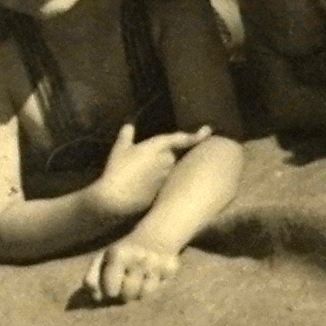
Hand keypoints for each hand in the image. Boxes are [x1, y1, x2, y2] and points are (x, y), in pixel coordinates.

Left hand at [83, 236, 180, 303]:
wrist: (153, 237)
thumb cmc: (122, 254)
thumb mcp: (102, 260)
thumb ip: (91, 278)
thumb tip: (95, 295)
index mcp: (119, 254)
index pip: (110, 291)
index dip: (110, 291)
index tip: (112, 283)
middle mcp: (139, 256)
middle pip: (128, 295)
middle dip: (125, 294)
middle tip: (127, 282)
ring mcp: (157, 261)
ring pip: (145, 294)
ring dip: (141, 291)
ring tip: (140, 280)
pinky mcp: (172, 266)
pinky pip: (162, 288)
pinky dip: (157, 285)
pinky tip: (153, 275)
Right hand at [91, 124, 211, 217]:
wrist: (116, 199)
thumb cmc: (117, 170)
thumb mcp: (119, 149)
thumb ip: (126, 136)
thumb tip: (128, 126)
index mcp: (158, 146)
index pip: (180, 139)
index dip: (195, 135)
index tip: (208, 131)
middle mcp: (167, 160)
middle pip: (171, 155)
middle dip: (161, 157)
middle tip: (140, 164)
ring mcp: (167, 176)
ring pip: (168, 170)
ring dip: (159, 171)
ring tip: (137, 177)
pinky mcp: (164, 190)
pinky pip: (164, 183)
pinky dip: (156, 183)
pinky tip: (140, 188)